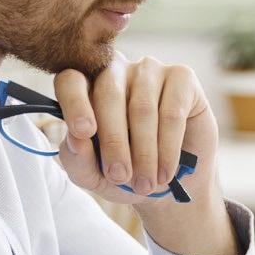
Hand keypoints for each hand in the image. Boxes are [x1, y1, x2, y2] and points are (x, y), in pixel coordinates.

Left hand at [54, 56, 217, 207]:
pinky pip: (173, 112)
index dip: (74, 103)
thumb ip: (77, 158)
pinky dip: (168, 148)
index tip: (82, 133)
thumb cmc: (127, 172)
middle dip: (114, 141)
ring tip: (145, 183)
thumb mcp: (93, 174)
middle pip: (109, 94)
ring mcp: (150, 70)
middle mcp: (116, 71)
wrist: (172, 183)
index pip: (71, 80)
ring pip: (142, 108)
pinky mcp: (182, 77)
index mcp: (86, 87)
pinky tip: (165, 171)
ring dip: (144, 152)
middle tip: (120, 176)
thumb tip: (75, 138)